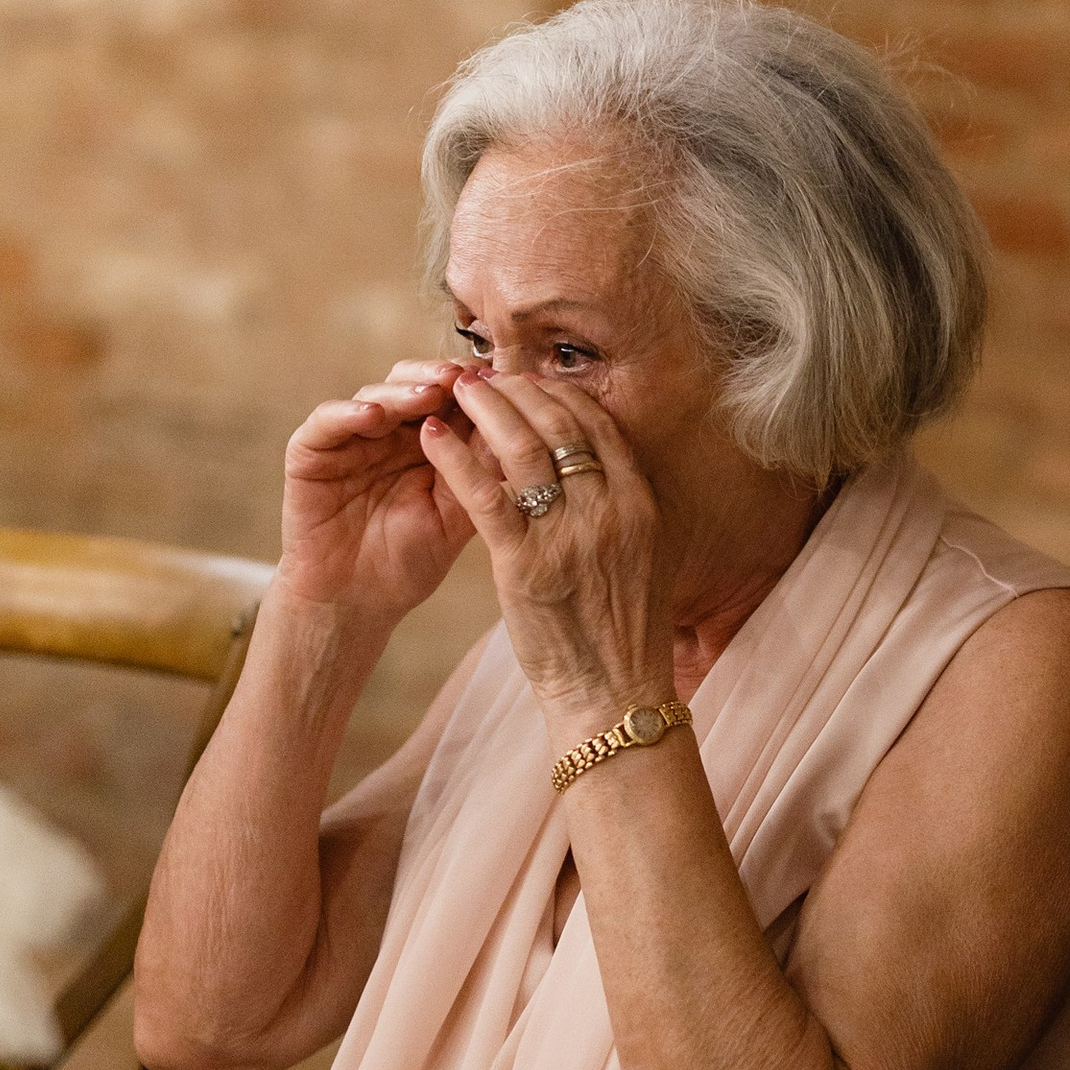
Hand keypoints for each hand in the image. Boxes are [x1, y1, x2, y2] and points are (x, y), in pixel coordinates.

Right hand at [279, 363, 477, 626]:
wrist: (357, 602)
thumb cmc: (409, 559)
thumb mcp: (456, 513)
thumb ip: (479, 471)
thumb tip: (521, 425)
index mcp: (427, 441)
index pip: (450, 396)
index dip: (473, 386)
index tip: (499, 381)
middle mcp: (388, 431)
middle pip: (412, 382)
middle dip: (440, 377)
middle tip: (462, 379)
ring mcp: (349, 438)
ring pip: (374, 394)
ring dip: (402, 391)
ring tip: (428, 395)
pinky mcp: (310, 452)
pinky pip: (326, 421)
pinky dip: (348, 413)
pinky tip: (374, 416)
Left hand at [419, 367, 679, 730]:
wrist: (613, 694)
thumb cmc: (623, 633)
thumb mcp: (641, 558)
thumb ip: (620, 509)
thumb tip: (597, 467)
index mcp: (640, 504)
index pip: (598, 424)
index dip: (559, 392)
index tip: (530, 380)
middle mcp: (609, 510)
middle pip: (560, 423)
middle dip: (519, 389)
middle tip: (487, 374)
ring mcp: (568, 535)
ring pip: (521, 447)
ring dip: (485, 409)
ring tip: (457, 390)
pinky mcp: (524, 564)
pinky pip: (483, 495)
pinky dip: (453, 457)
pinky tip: (428, 436)